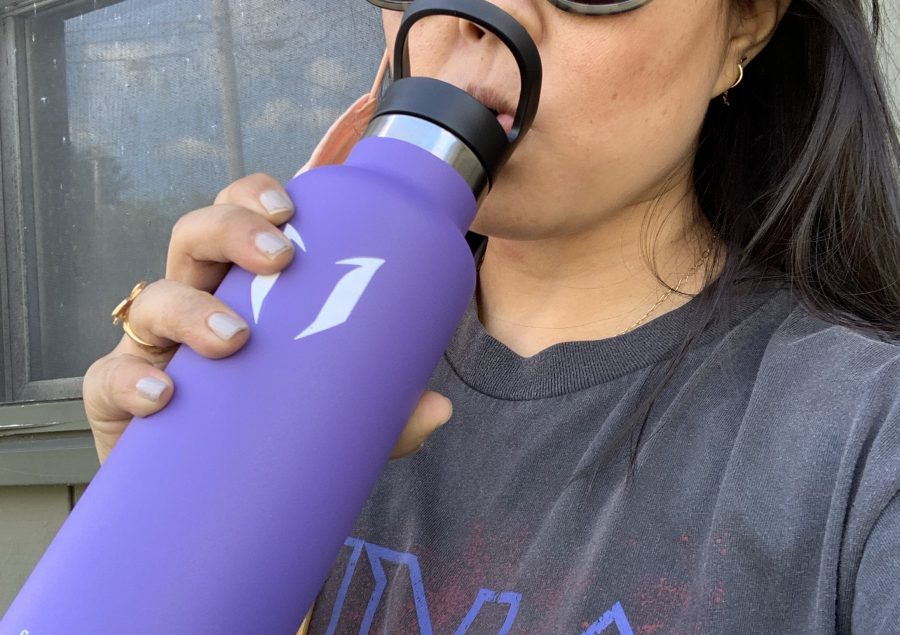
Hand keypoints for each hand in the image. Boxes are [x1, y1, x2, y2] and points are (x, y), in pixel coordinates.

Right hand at [82, 96, 452, 464]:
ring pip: (152, 297)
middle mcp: (196, 304)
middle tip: (278, 259)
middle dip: (230, 230)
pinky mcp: (119, 402)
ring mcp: (155, 349)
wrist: (210, 500)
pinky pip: (108, 378)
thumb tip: (439, 410)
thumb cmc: (270, 430)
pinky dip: (130, 381)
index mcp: (243, 289)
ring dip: (191, 305)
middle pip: (193, 237)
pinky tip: (163, 395)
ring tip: (235, 336)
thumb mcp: (333, 415)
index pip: (240, 220)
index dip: (255, 197)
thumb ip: (382, 412)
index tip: (291, 207)